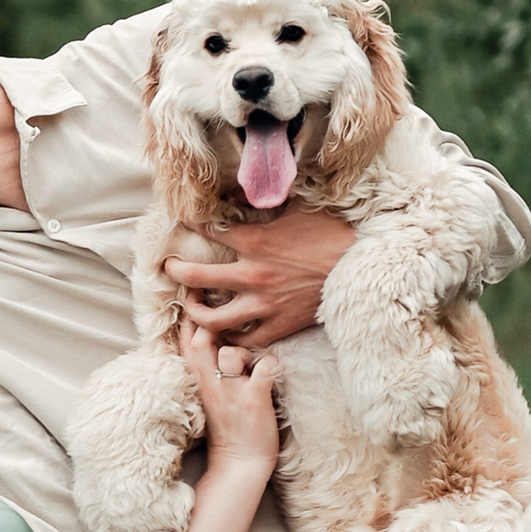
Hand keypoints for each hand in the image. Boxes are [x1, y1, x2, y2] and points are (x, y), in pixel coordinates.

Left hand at [161, 209, 354, 347]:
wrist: (361, 268)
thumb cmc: (333, 235)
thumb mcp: (298, 208)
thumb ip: (266, 202)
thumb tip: (239, 191)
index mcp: (254, 242)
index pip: (208, 232)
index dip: (191, 225)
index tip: (183, 222)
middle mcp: (252, 275)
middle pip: (196, 278)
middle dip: (176, 272)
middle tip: (169, 269)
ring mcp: (264, 305)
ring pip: (213, 319)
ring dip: (196, 313)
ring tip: (193, 305)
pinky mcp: (279, 326)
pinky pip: (246, 340)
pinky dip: (232, 338)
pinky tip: (226, 332)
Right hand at [180, 322, 280, 472]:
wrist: (238, 463)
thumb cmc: (227, 422)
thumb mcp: (207, 390)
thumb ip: (205, 363)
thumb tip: (212, 330)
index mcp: (197, 377)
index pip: (186, 336)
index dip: (193, 311)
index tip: (204, 294)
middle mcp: (209, 381)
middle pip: (200, 336)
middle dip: (213, 317)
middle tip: (230, 310)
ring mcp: (231, 391)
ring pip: (230, 350)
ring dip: (244, 348)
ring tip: (253, 362)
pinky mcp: (253, 399)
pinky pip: (265, 367)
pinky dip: (273, 365)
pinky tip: (272, 374)